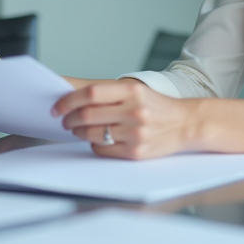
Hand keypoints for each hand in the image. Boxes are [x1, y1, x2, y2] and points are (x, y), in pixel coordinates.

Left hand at [53, 79, 196, 159]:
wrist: (186, 123)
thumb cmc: (155, 107)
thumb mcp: (136, 92)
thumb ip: (108, 93)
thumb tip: (71, 99)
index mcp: (132, 91)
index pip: (91, 93)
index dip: (68, 100)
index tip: (57, 107)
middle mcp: (134, 111)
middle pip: (87, 114)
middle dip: (69, 118)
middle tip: (64, 120)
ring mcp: (135, 133)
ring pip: (91, 134)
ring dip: (78, 132)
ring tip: (78, 129)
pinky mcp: (135, 152)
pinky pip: (102, 149)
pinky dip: (93, 144)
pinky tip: (97, 139)